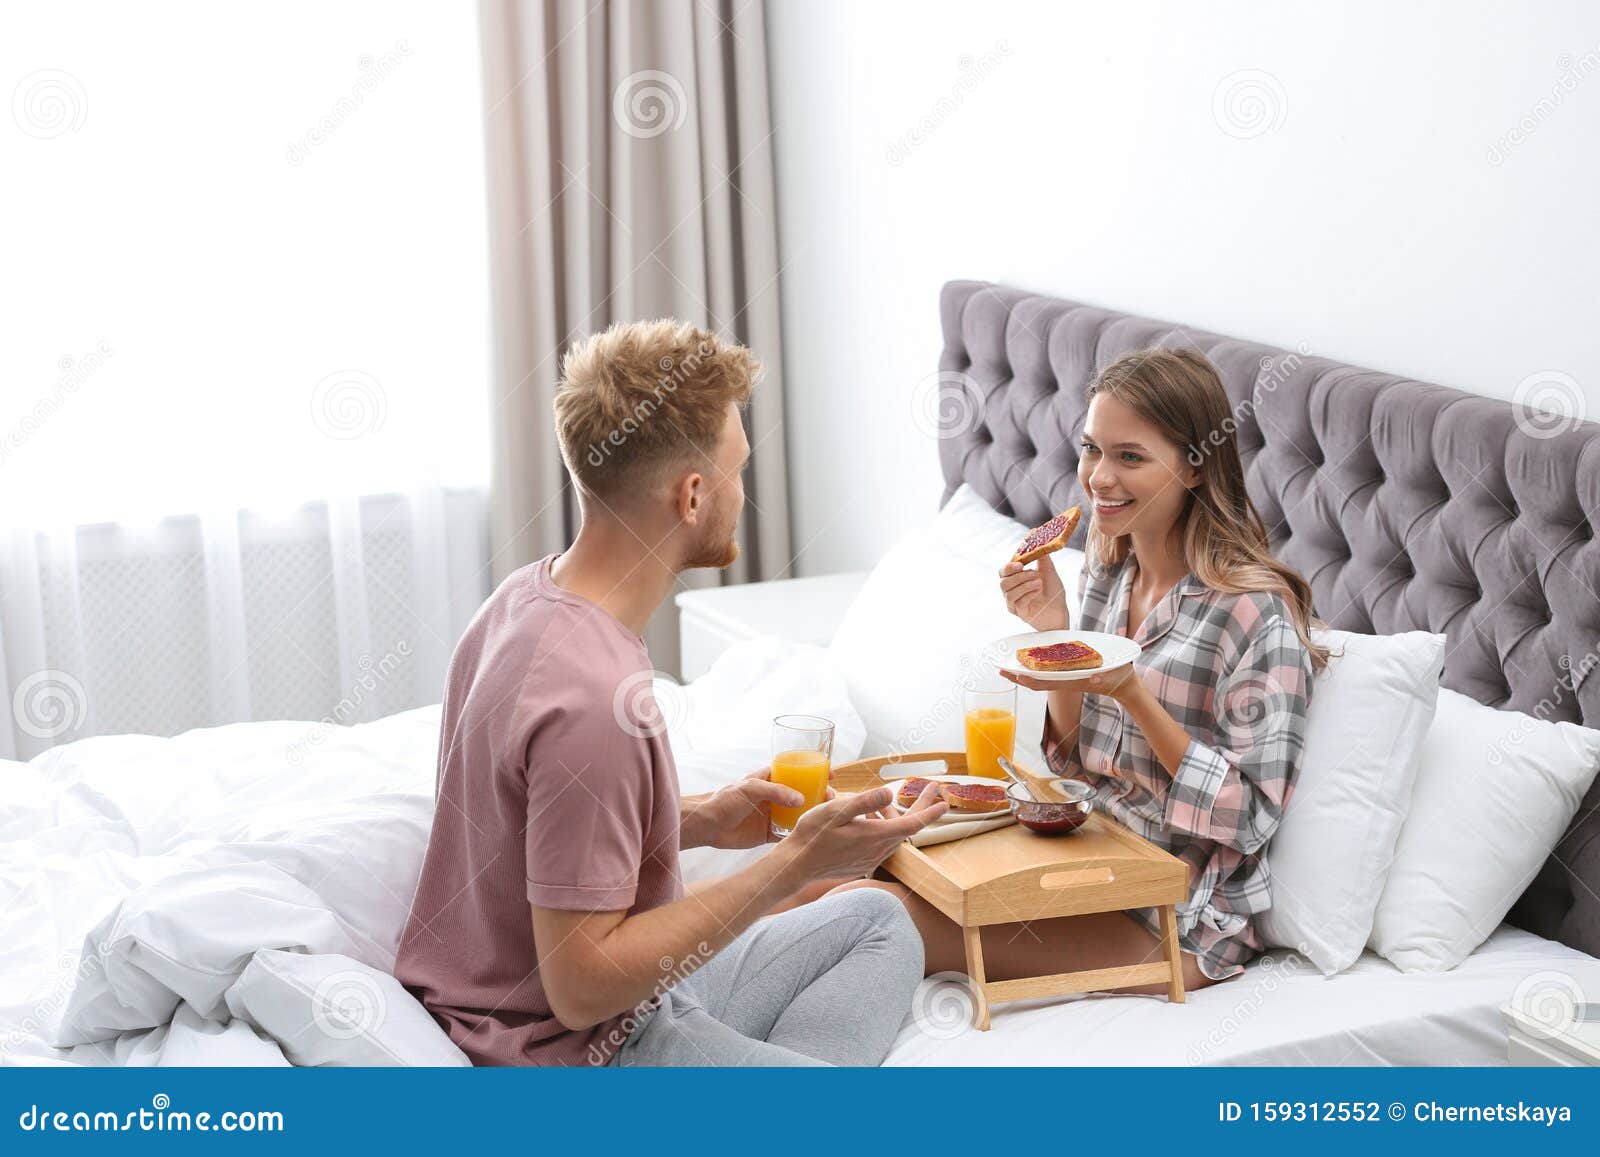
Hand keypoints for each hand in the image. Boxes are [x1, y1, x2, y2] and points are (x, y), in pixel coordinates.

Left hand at [693, 768, 836, 849]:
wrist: (707, 825)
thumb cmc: (724, 799)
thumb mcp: (750, 788)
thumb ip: (776, 791)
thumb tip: (800, 799)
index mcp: (770, 779)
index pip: (796, 772)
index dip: (814, 771)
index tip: (830, 773)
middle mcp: (775, 796)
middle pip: (803, 793)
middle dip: (819, 795)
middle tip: (831, 798)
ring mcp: (773, 814)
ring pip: (799, 813)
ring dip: (813, 814)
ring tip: (826, 816)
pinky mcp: (769, 833)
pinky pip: (789, 832)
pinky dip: (801, 833)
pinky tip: (813, 834)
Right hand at [782, 783, 947, 879]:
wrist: (797, 864)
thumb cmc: (813, 834)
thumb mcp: (836, 810)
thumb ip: (864, 802)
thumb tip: (889, 793)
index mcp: (875, 835)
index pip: (912, 823)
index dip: (930, 811)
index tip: (944, 802)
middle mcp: (878, 850)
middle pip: (907, 827)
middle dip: (920, 808)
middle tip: (930, 789)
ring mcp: (871, 859)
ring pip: (893, 835)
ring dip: (894, 817)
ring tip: (881, 802)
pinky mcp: (863, 864)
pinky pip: (881, 844)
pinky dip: (882, 828)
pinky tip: (868, 820)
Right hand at [999, 554, 1068, 631]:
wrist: (1061, 609)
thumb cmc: (1053, 591)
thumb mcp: (1048, 570)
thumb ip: (1041, 556)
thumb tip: (1037, 539)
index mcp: (1015, 579)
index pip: (1004, 571)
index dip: (1009, 567)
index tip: (1021, 564)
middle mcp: (1011, 591)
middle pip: (1003, 582)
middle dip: (1018, 576)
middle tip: (1034, 573)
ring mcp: (1014, 603)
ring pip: (1009, 593)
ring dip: (1025, 585)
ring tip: (1039, 583)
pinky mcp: (1019, 613)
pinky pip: (1017, 602)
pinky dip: (1028, 594)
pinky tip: (1038, 591)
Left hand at [1001, 661, 1143, 704]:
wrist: (1125, 686)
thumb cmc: (1119, 679)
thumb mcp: (1112, 676)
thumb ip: (1103, 677)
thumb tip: (1094, 678)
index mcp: (1072, 682)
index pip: (1046, 683)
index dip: (1030, 680)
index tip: (1015, 676)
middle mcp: (1065, 682)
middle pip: (1036, 682)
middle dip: (1017, 677)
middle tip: (999, 669)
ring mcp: (1065, 679)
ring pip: (1038, 679)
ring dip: (1022, 673)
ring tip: (1006, 666)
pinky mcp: (1068, 676)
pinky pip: (1046, 675)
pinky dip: (1033, 670)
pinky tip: (1027, 663)